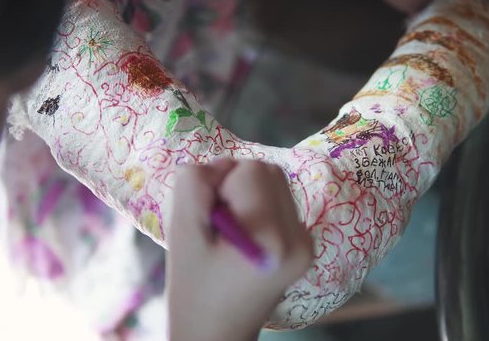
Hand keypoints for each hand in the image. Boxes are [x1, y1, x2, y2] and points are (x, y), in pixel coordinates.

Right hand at [166, 159, 312, 340]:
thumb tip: (219, 165)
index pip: (250, 169)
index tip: (207, 216)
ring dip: (246, 194)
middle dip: (235, 184)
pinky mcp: (306, 244)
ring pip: (274, 182)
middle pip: (267, 171)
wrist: (217, 334)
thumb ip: (192, 186)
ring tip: (229, 230)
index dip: (218, 182)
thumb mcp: (181, 235)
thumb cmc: (194, 291)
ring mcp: (307, 242)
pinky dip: (258, 207)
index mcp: (272, 238)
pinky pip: (279, 201)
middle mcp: (300, 237)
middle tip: (216, 222)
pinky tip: (244, 236)